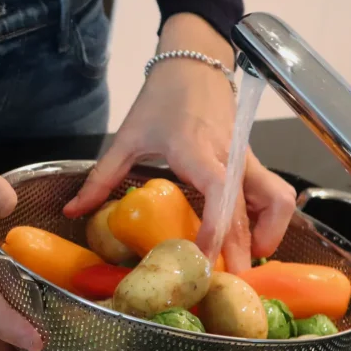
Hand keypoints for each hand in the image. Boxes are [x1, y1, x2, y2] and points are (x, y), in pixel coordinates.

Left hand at [64, 14, 295, 272]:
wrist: (192, 65)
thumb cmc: (160, 99)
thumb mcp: (126, 137)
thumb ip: (101, 177)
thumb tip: (73, 211)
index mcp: (195, 148)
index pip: (218, 191)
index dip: (217, 228)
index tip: (205, 259)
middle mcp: (229, 155)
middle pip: (250, 208)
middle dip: (243, 249)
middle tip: (229, 286)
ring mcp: (246, 158)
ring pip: (277, 199)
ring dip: (269, 233)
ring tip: (244, 263)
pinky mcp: (252, 161)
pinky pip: (273, 194)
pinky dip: (269, 220)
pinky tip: (249, 239)